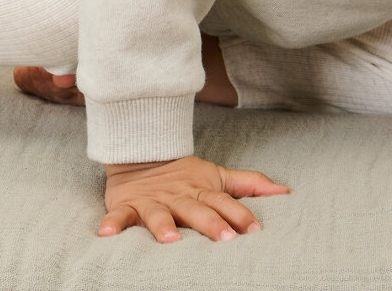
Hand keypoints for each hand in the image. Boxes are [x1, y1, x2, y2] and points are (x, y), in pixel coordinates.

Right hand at [101, 155, 288, 242]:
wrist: (142, 152)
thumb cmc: (185, 174)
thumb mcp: (218, 176)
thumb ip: (249, 184)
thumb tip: (285, 191)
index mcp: (202, 191)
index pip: (224, 202)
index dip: (240, 214)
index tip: (255, 230)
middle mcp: (179, 198)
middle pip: (196, 211)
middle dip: (211, 224)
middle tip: (225, 239)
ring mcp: (152, 201)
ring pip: (158, 214)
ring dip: (163, 226)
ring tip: (171, 240)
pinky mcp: (127, 204)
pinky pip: (119, 214)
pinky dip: (113, 223)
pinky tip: (107, 233)